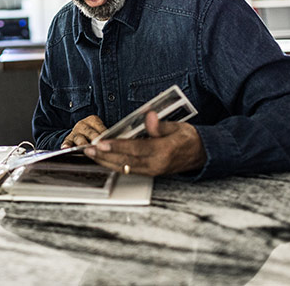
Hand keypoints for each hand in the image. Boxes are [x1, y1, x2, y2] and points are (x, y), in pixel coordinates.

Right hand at [61, 115, 106, 147]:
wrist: (82, 131)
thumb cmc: (96, 133)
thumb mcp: (101, 130)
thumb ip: (106, 135)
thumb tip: (116, 143)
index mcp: (93, 120)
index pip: (100, 127)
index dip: (104, 135)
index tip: (108, 141)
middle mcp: (83, 124)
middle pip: (90, 133)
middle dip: (94, 140)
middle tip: (98, 145)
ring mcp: (75, 131)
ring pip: (79, 138)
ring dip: (82, 143)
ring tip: (84, 148)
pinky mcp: (68, 138)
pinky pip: (67, 141)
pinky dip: (66, 145)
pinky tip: (66, 148)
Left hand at [84, 111, 205, 175]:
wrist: (201, 155)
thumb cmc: (188, 138)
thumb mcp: (177, 127)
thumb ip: (160, 124)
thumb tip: (148, 116)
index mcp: (164, 151)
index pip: (136, 149)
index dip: (117, 146)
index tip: (102, 143)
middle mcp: (156, 164)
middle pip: (126, 161)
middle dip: (104, 156)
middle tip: (88, 149)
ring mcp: (152, 171)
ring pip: (124, 167)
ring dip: (105, 161)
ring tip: (90, 154)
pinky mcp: (149, 173)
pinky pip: (128, 170)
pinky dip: (113, 164)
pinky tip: (103, 159)